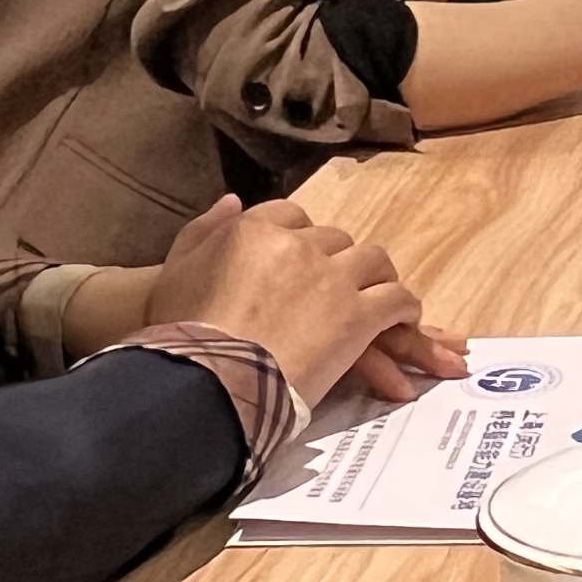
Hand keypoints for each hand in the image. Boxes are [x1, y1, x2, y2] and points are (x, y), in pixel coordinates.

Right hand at [147, 194, 449, 413]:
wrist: (207, 379)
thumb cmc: (182, 333)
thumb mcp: (176, 272)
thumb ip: (204, 231)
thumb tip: (232, 201)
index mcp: (254, 231)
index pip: (291, 218)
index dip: (300, 241)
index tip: (303, 262)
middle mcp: (298, 246)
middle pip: (334, 241)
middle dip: (339, 263)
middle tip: (342, 288)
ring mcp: (332, 278)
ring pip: (372, 262)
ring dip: (378, 278)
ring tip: (381, 298)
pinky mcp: (357, 315)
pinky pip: (395, 299)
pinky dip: (404, 308)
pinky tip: (405, 319)